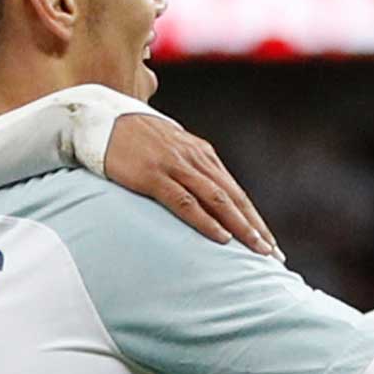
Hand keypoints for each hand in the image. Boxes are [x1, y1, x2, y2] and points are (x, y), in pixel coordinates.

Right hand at [104, 114, 280, 256]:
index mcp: (202, 155)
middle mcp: (195, 160)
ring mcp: (175, 167)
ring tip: (257, 250)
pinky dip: (206, 221)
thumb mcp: (171, 150)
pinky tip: (221, 238)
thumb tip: (204, 196)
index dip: (254, 219)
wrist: (100, 119)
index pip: (236, 192)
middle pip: (234, 198)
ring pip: (218, 201)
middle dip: (256, 227)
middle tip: (273, 254)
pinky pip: (186, 202)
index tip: (270, 242)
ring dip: (240, 227)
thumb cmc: (135, 139)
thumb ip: (190, 170)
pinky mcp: (154, 176)